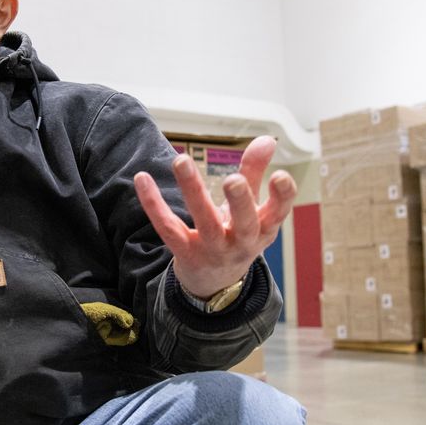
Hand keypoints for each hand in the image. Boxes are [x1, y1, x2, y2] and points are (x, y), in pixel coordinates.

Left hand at [134, 135, 297, 297]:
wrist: (215, 285)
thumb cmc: (237, 235)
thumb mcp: (253, 210)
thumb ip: (255, 173)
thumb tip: (266, 139)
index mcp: (263, 229)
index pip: (278, 212)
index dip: (283, 196)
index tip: (280, 175)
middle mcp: (241, 242)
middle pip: (244, 223)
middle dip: (240, 201)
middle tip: (233, 179)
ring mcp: (213, 250)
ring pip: (204, 222)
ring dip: (193, 191)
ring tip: (181, 161)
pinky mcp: (185, 253)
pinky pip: (168, 228)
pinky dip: (154, 204)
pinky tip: (142, 179)